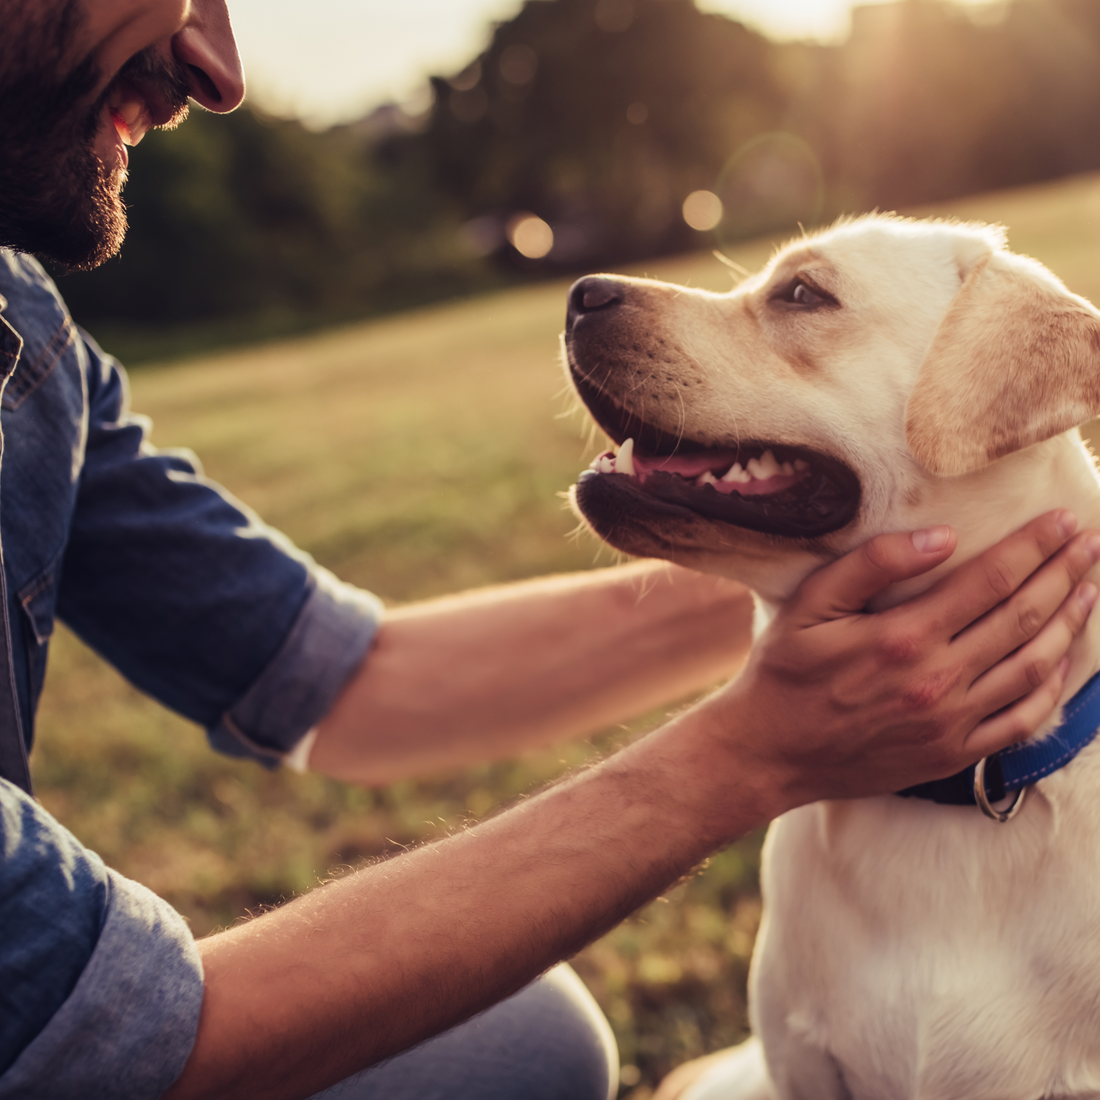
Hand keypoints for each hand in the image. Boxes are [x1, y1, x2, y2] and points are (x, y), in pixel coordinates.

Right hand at [714, 510, 1099, 807]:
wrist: (769, 752)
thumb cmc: (784, 672)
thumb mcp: (810, 605)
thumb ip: (873, 564)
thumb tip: (943, 537)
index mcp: (903, 637)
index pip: (991, 580)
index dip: (1035, 546)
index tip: (1065, 519)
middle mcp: (937, 680)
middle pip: (1023, 617)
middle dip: (1064, 574)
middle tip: (1092, 543)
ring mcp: (950, 722)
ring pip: (1033, 666)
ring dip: (1069, 623)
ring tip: (1090, 589)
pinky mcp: (952, 754)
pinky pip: (1022, 720)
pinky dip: (1052, 687)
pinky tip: (1063, 659)